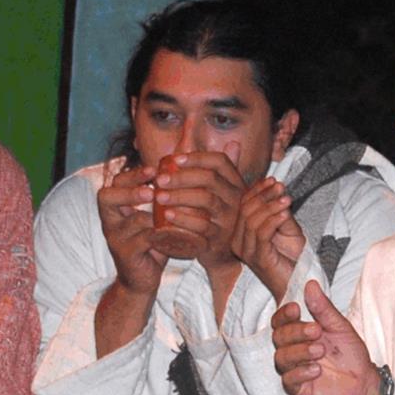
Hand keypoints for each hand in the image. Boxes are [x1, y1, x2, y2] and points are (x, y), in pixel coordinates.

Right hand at [95, 162, 168, 295]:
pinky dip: (162, 234)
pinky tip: (177, 231)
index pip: (117, 182)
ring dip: (154, 215)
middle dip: (130, 191)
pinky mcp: (125, 254)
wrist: (142, 280)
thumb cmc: (152, 243)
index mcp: (116, 207)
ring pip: (132, 220)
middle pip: (107, 197)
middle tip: (151, 191)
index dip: (133, 174)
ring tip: (172, 212)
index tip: (154, 169)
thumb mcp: (157, 217)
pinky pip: (143, 240)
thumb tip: (183, 157)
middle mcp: (110, 220)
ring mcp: (115, 238)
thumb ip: (165, 193)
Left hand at [149, 146, 246, 266]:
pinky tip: (167, 215)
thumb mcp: (223, 192)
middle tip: (160, 180)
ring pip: (206, 199)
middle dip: (182, 176)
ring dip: (179, 196)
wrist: (223, 252)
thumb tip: (232, 142)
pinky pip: (202, 226)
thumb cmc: (217, 216)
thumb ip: (222, 169)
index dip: (197, 157)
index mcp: (235, 182)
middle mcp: (236, 198)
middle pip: (210, 178)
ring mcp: (230, 218)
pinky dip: (183, 219)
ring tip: (159, 196)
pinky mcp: (220, 238)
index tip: (175, 159)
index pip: (220, 161)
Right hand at [230, 177, 305, 299]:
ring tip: (287, 200)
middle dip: (264, 195)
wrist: (299, 282)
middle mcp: (239, 242)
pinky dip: (274, 219)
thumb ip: (279, 211)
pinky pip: (262, 233)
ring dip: (271, 206)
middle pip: (245, 210)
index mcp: (241, 233)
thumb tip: (277, 189)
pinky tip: (286, 213)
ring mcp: (247, 251)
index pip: (243, 205)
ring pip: (252, 220)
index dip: (257, 190)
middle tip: (281, 187)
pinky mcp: (258, 259)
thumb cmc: (292, 258)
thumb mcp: (287, 228)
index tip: (273, 180)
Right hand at [272, 281, 382, 394]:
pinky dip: (300, 373)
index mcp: (300, 331)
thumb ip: (323, 308)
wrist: (363, 380)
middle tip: (316, 331)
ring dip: (299, 351)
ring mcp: (293, 368)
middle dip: (295, 332)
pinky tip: (317, 370)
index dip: (284, 314)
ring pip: (281, 358)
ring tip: (320, 350)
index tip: (296, 308)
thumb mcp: (340, 326)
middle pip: (278, 337)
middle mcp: (293, 348)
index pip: (280, 320)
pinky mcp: (298, 388)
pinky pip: (288, 380)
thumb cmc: (350, 352)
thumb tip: (311, 284)